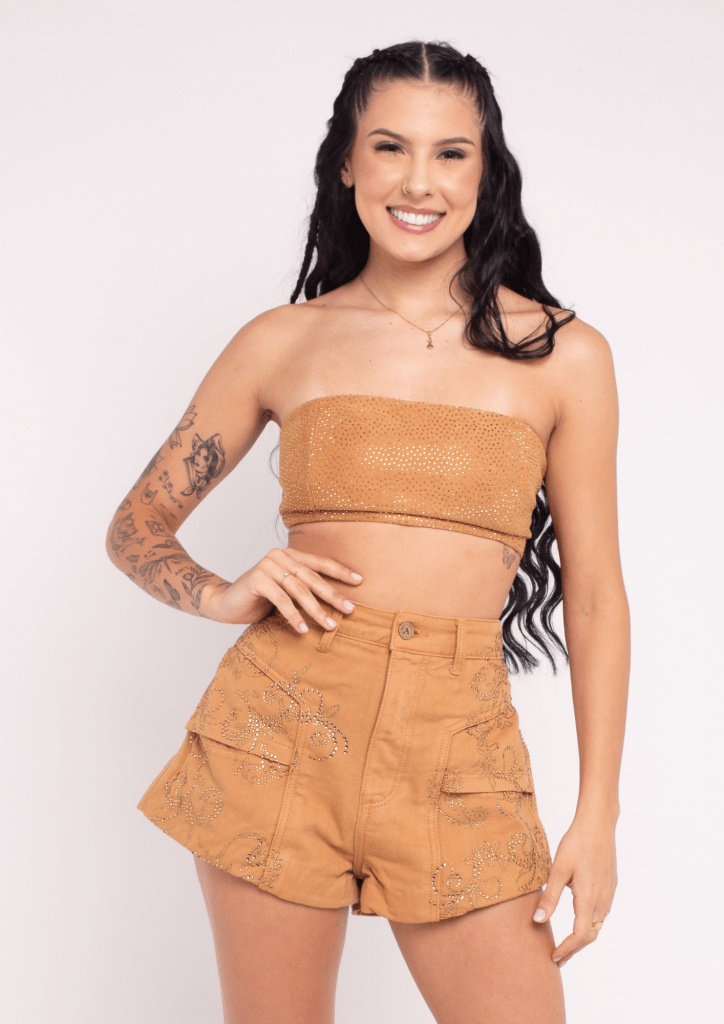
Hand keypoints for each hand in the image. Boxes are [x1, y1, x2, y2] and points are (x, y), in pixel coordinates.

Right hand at [201, 546, 363, 631]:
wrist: (225, 603)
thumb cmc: (259, 599)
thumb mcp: (285, 591)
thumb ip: (304, 588)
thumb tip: (337, 601)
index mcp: (289, 555)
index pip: (319, 562)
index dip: (340, 571)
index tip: (360, 581)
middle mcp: (279, 556)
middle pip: (312, 578)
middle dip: (333, 595)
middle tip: (350, 610)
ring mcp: (267, 565)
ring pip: (299, 590)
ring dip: (316, 610)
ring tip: (330, 625)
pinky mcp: (257, 579)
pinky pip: (281, 600)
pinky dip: (293, 616)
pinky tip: (302, 629)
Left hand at [532, 815, 617, 964]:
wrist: (598, 823)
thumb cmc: (577, 843)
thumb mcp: (558, 869)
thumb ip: (550, 897)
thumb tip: (539, 921)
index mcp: (589, 899)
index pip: (580, 936)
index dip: (567, 950)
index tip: (553, 957)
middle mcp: (602, 901)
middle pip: (590, 935)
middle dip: (574, 949)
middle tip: (557, 957)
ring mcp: (609, 894)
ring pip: (597, 925)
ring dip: (582, 937)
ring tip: (565, 942)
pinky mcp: (611, 886)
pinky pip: (601, 913)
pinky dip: (589, 924)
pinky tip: (578, 919)